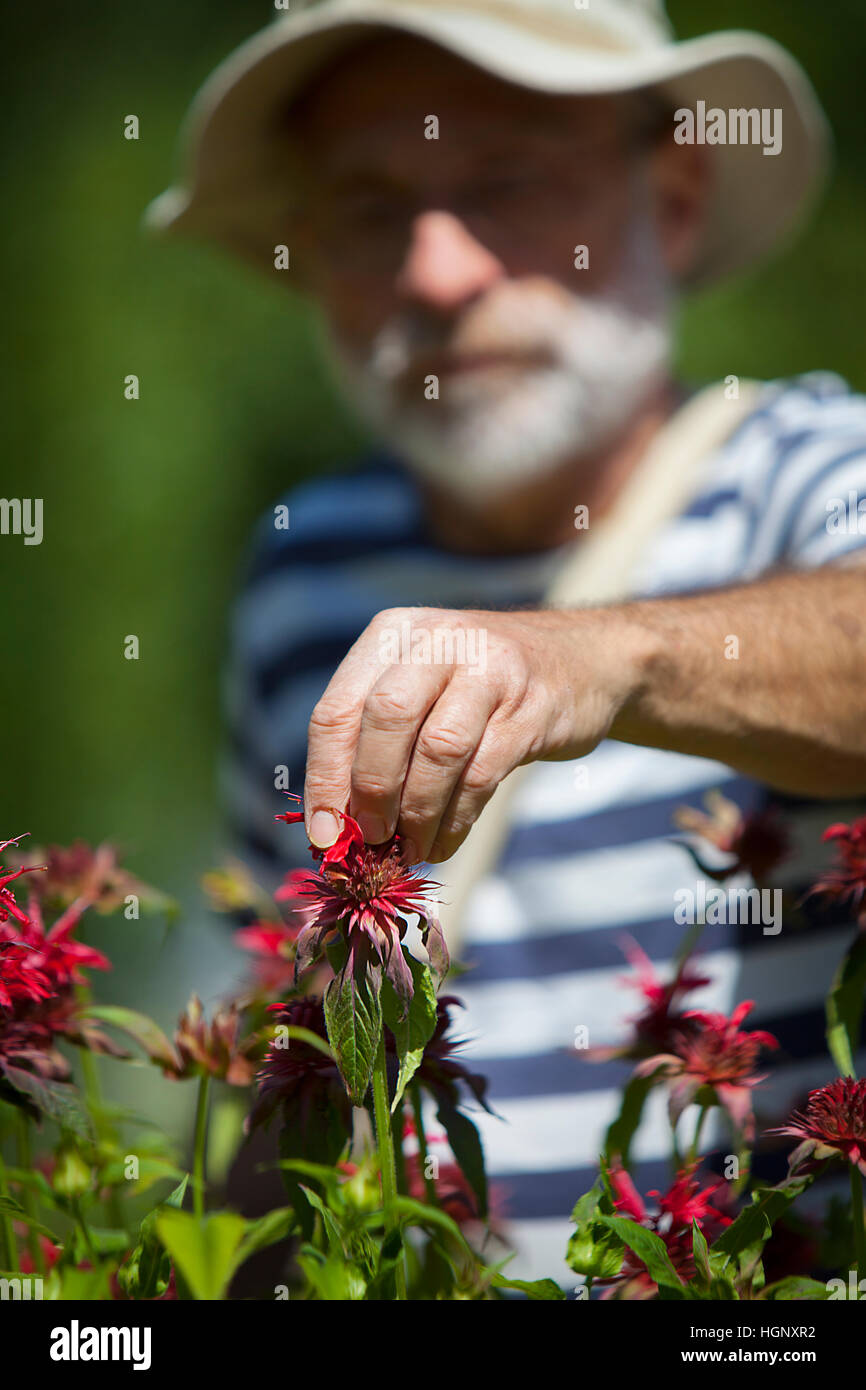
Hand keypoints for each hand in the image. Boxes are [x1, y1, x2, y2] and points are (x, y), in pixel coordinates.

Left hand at [303, 605, 644, 862]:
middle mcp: (438, 639)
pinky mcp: (531, 707)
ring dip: (416, 814)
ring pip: (436, 750)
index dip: (324, 780)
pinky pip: (481, 775)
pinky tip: (444, 843)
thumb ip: (375, 740)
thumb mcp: (421, 686)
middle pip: (384, 720)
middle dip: (370, 793)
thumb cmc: (479, 688)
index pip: (337, 710)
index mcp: (392, 634)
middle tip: (371, 843)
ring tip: (409, 851)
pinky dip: (456, 821)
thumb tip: (333, 829)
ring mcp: (489, 669)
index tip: (324, 838)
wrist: (585, 660)